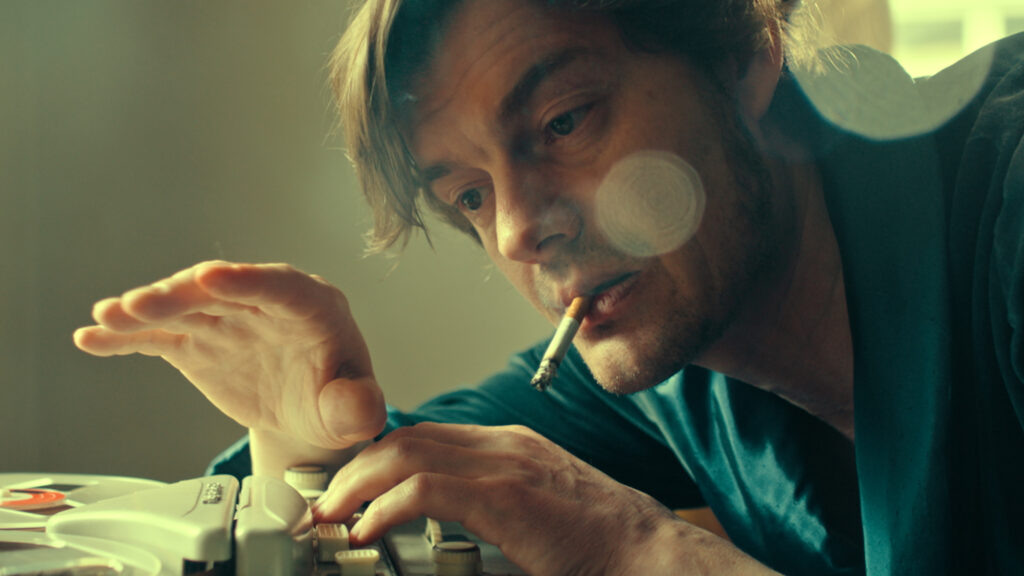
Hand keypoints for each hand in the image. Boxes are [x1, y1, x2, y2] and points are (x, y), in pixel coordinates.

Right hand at [73, 261, 385, 448]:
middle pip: (221, 291)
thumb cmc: (336, 400)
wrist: (307, 412)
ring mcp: (226, 319)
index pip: (280, 287)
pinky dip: (126, 338)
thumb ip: (357, 406)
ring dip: (145, 309)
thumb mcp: (353, 408)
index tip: (212, 276)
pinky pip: (159, 336)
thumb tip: (361, 408)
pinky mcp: (197, 340)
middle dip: (181, 294)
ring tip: (107, 316)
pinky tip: (91, 338)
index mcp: (312, 307)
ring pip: (183, 307)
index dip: (246, 281)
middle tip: (141, 303)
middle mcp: (264, 303)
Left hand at [312, 422, 765, 574]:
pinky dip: (387, 506)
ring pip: (407, 453)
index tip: (349, 489)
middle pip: (406, 437)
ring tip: (333, 515)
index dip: (378, 459)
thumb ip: (492, 505)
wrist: (646, 552)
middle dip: (356, 468)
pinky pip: (426, 489)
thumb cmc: (597, 542)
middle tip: (327, 503)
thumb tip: (447, 526)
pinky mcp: (506, 495)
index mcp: (507, 446)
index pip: (425, 437)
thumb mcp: (537, 511)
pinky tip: (369, 530)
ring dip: (358, 484)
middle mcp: (502, 444)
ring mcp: (505, 464)